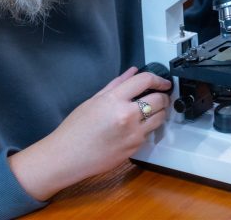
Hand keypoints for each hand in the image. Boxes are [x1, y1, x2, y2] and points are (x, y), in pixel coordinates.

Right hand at [8, 67, 171, 200]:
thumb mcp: (93, 101)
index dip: (159, 79)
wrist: (66, 157)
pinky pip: (149, 133)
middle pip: (159, 100)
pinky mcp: (135, 147)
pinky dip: (147, 128)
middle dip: (162, 96)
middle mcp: (127, 116)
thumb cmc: (75, 129)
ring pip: (160, 118)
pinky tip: (135, 127)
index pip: (145, 80)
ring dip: (159, 112)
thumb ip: (116, 84)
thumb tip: (133, 72)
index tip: (163, 82)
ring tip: (149, 111)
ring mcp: (133, 133)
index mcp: (114, 100)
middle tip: (159, 96)